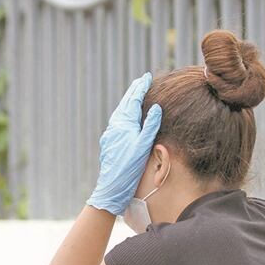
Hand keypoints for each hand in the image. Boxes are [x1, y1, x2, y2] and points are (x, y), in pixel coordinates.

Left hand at [86, 72, 162, 215]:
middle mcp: (114, 126)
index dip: (140, 87)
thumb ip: (150, 126)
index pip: (133, 100)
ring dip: (127, 102)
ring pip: (119, 112)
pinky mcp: (108, 142)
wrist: (111, 187)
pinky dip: (124, 113)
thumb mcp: (143, 146)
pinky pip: (117, 122)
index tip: (146, 77)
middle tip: (141, 81)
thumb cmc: (129, 168)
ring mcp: (110, 134)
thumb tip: (156, 106)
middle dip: (133, 91)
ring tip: (134, 94)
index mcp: (123, 124)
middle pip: (124, 103)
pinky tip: (126, 117)